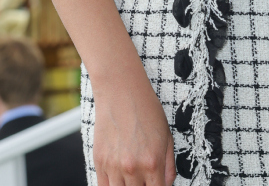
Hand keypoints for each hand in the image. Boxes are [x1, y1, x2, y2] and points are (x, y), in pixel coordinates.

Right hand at [90, 57, 175, 185]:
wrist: (121, 91)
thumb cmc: (146, 109)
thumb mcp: (167, 136)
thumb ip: (169, 165)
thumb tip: (167, 184)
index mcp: (153, 163)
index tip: (156, 185)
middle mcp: (133, 168)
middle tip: (144, 179)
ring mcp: (113, 166)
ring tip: (132, 178)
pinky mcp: (99, 162)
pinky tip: (118, 179)